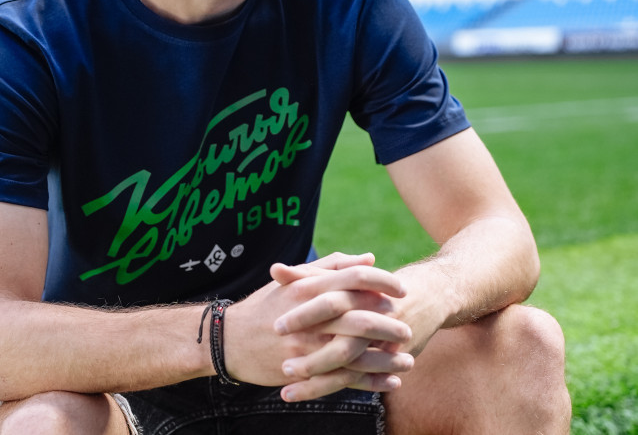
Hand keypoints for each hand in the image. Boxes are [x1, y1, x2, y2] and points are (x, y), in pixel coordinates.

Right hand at [222, 253, 413, 400]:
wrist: (230, 339)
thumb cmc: (266, 305)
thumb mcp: (294, 278)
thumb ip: (333, 266)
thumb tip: (368, 258)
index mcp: (310, 287)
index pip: (355, 278)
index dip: (382, 282)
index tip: (402, 289)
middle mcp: (311, 314)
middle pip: (359, 315)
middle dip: (388, 324)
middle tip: (408, 327)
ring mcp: (307, 344)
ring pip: (355, 351)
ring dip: (385, 358)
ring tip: (408, 359)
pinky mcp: (304, 370)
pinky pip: (343, 378)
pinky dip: (370, 381)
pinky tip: (390, 381)